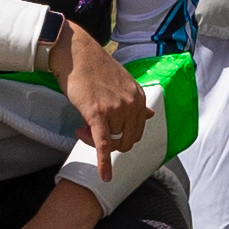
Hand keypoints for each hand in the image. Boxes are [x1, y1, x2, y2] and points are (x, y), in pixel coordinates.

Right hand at [47, 18, 153, 163]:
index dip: (121, 135)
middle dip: (112, 143)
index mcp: (139, 98)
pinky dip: (104, 162)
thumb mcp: (123, 83)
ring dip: (93, 139)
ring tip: (80, 126)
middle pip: (127, 140)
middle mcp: (131, 104)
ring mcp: (115, 109)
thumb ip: (137, 102)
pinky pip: (104, 144)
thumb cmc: (95, 67)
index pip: (137, 130)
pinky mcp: (97, 114)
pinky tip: (104, 176)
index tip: (105, 129)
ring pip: (111, 140)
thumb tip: (152, 115)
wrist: (76, 53)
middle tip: (90, 133)